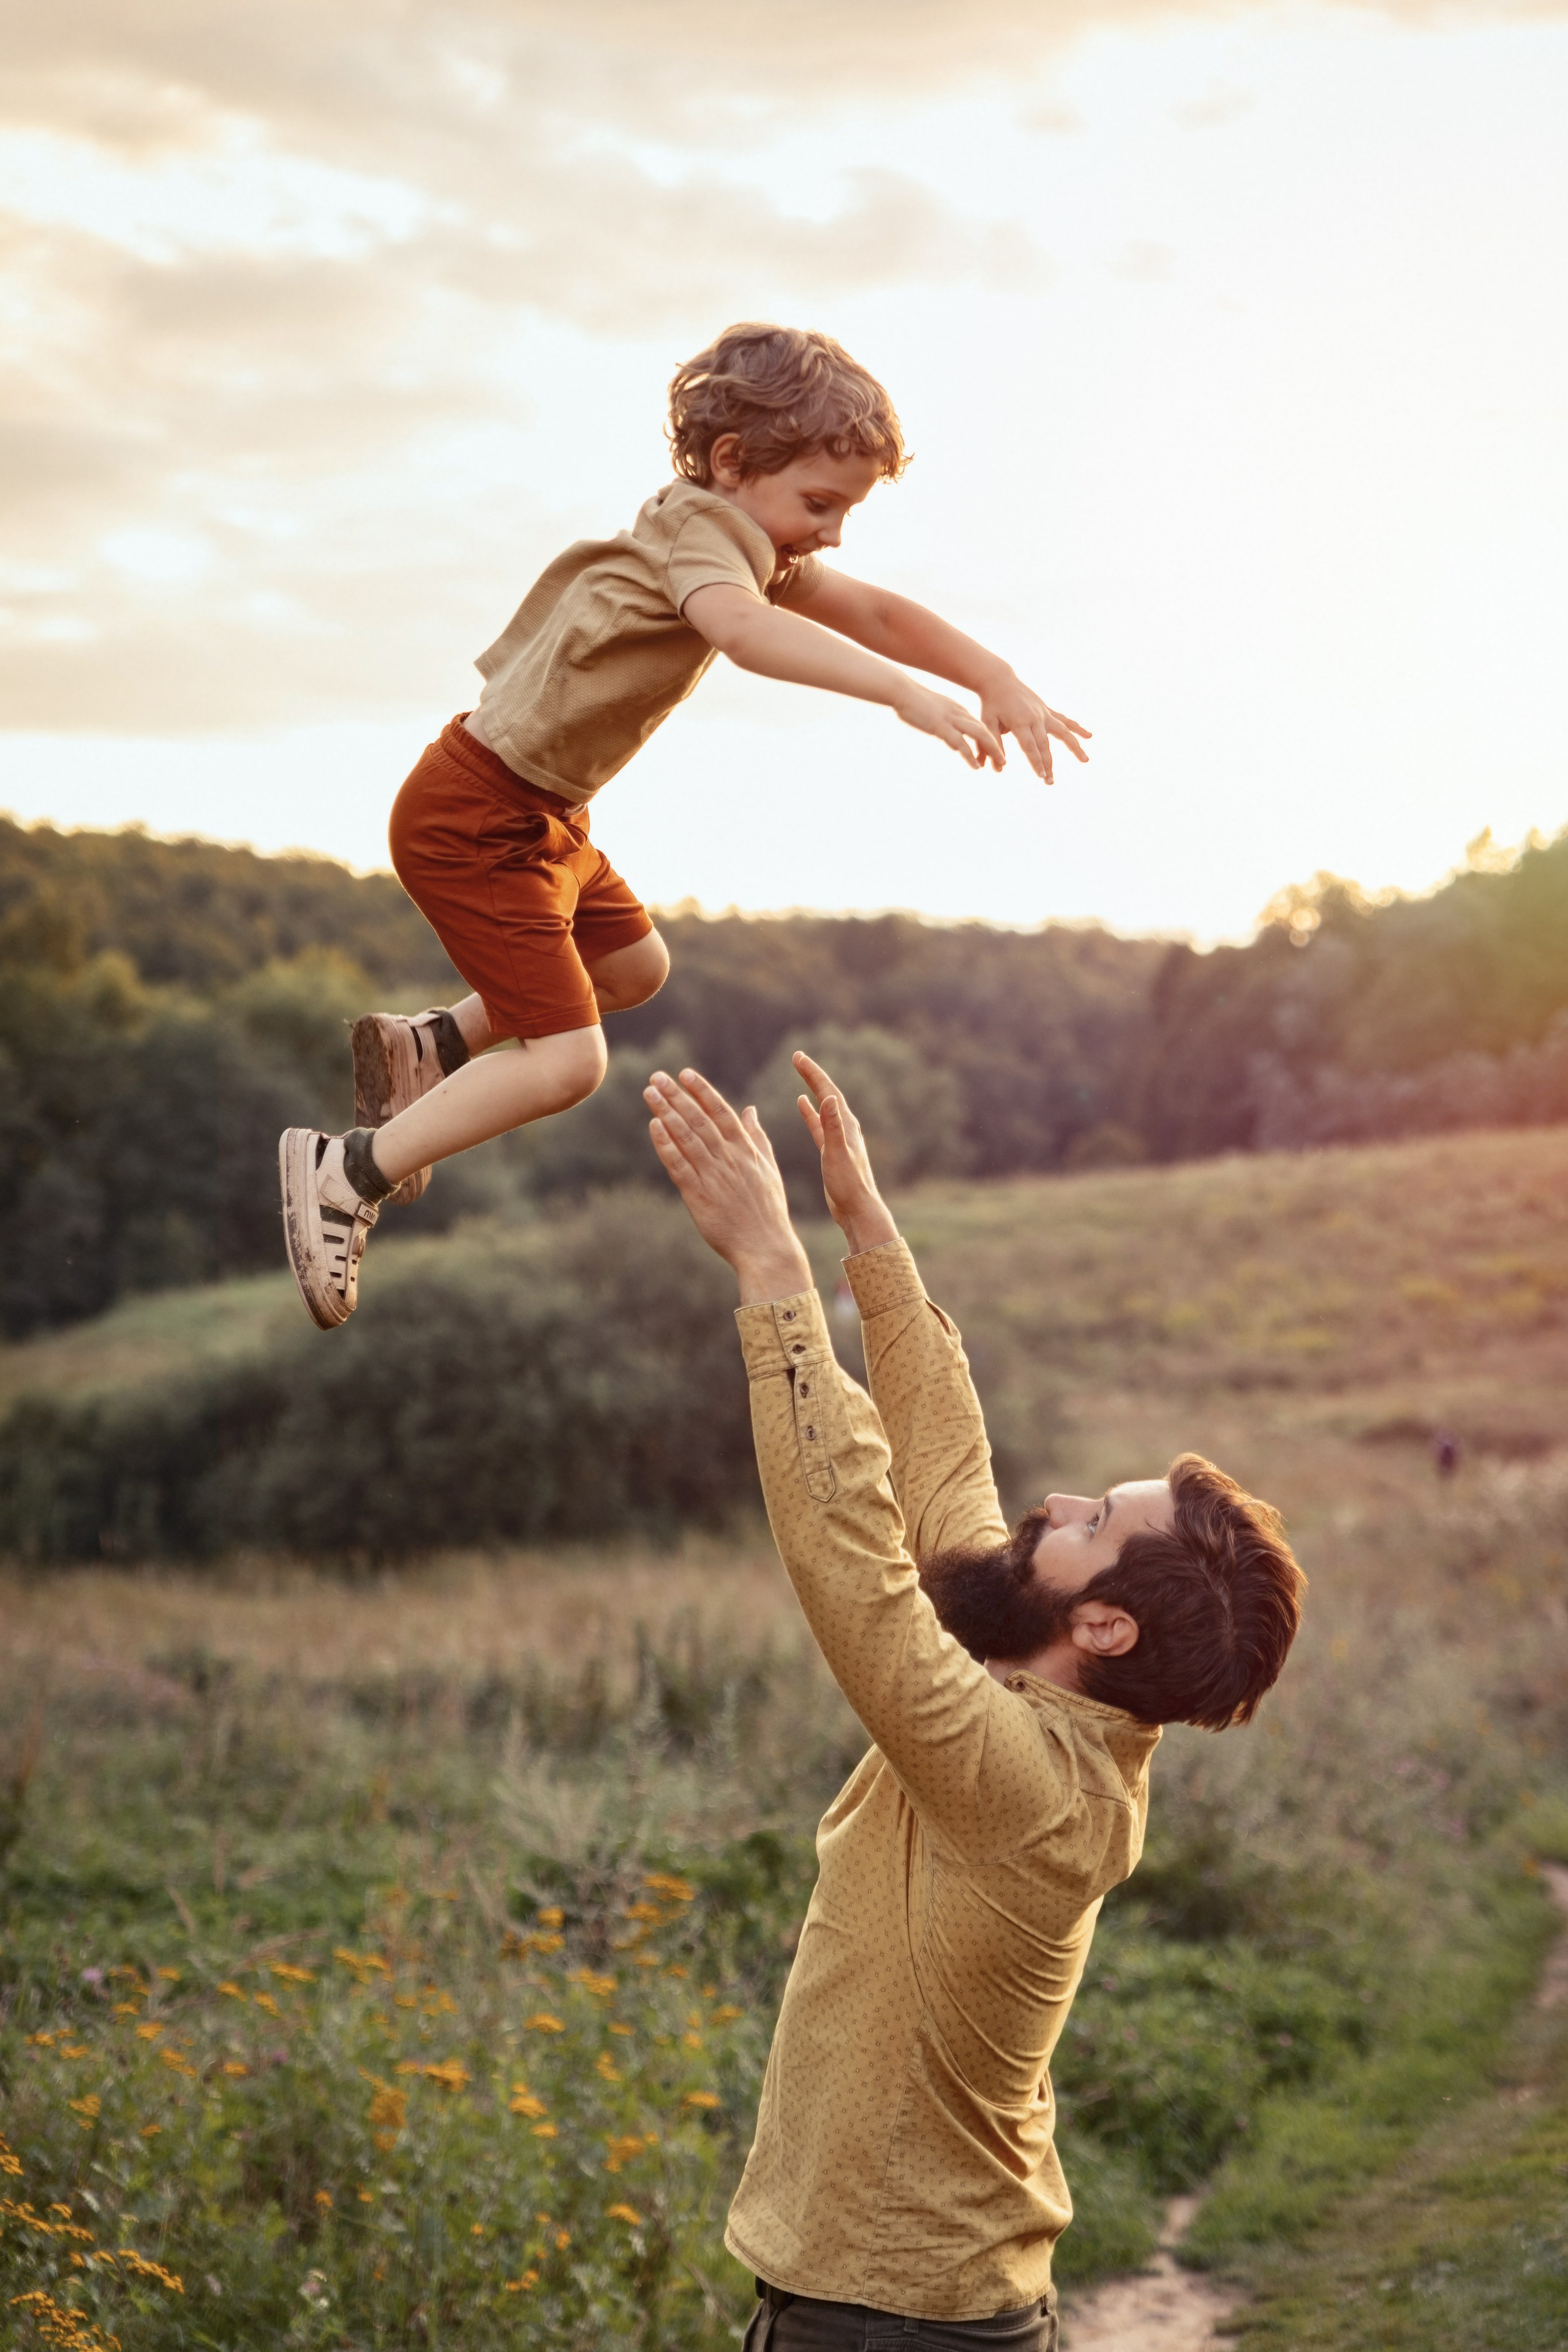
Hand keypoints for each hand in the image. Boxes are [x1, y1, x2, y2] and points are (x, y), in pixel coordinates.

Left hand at [644, 1067, 812, 1304]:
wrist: (765, 1247)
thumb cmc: (768, 1210)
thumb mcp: (768, 1169)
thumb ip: (757, 1138)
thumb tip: (750, 1110)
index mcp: (746, 1151)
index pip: (721, 1113)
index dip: (702, 1091)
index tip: (685, 1073)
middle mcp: (729, 1159)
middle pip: (699, 1120)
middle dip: (677, 1096)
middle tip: (657, 1077)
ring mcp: (713, 1177)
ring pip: (687, 1137)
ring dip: (666, 1113)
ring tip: (650, 1093)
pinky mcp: (699, 1196)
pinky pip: (679, 1166)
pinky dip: (666, 1145)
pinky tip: (653, 1127)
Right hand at [790, 1052, 899, 1257]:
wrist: (858, 1209)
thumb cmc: (849, 1185)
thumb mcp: (837, 1154)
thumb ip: (832, 1127)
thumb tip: (827, 1099)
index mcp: (846, 1126)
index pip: (828, 1092)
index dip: (813, 1073)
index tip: (797, 1057)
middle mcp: (845, 1127)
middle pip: (826, 1094)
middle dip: (812, 1075)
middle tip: (797, 1058)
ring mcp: (838, 1138)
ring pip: (822, 1106)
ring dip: (811, 1089)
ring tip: (800, 1073)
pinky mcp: (832, 1150)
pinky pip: (818, 1123)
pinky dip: (809, 1112)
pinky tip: (801, 1104)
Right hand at [893, 682, 1005, 771]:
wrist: (901, 691)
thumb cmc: (913, 702)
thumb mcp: (934, 714)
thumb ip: (946, 728)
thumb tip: (953, 744)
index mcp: (957, 710)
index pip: (978, 726)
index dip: (988, 741)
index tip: (995, 754)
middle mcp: (958, 713)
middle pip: (984, 730)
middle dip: (996, 747)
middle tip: (1004, 762)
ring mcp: (951, 719)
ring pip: (979, 734)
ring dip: (991, 750)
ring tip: (999, 764)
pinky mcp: (941, 726)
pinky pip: (960, 743)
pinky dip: (970, 755)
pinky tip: (976, 766)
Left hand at [978, 671, 1090, 784]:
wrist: (999, 680)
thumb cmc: (991, 704)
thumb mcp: (987, 723)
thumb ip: (993, 745)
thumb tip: (999, 768)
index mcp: (1020, 722)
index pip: (1030, 747)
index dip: (1036, 762)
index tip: (1042, 777)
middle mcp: (1035, 718)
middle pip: (1045, 745)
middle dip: (1048, 764)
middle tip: (1050, 782)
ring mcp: (1044, 713)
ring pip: (1063, 732)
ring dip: (1075, 747)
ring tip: (1085, 760)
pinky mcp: (1047, 710)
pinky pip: (1064, 720)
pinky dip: (1077, 728)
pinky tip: (1089, 736)